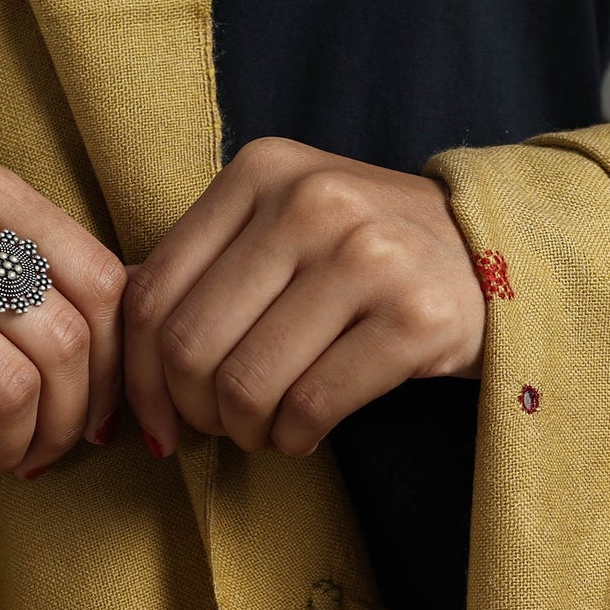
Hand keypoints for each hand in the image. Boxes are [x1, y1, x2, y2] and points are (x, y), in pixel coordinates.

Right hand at [0, 150, 125, 481]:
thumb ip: (60, 295)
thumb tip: (157, 367)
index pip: (101, 279)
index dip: (120, 365)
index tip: (104, 413)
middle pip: (62, 337)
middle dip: (74, 418)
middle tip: (53, 450)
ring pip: (14, 385)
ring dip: (25, 445)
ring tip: (3, 456)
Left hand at [124, 137, 485, 456]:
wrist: (493, 255)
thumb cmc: (365, 257)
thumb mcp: (280, 228)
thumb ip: (203, 271)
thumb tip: (116, 363)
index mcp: (259, 171)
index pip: (149, 294)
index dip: (137, 378)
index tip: (154, 422)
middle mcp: (310, 200)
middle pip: (189, 346)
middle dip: (193, 412)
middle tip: (219, 428)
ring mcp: (368, 255)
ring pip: (247, 385)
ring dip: (246, 431)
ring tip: (268, 429)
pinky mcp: (416, 317)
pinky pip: (312, 408)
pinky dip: (294, 437)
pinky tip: (305, 433)